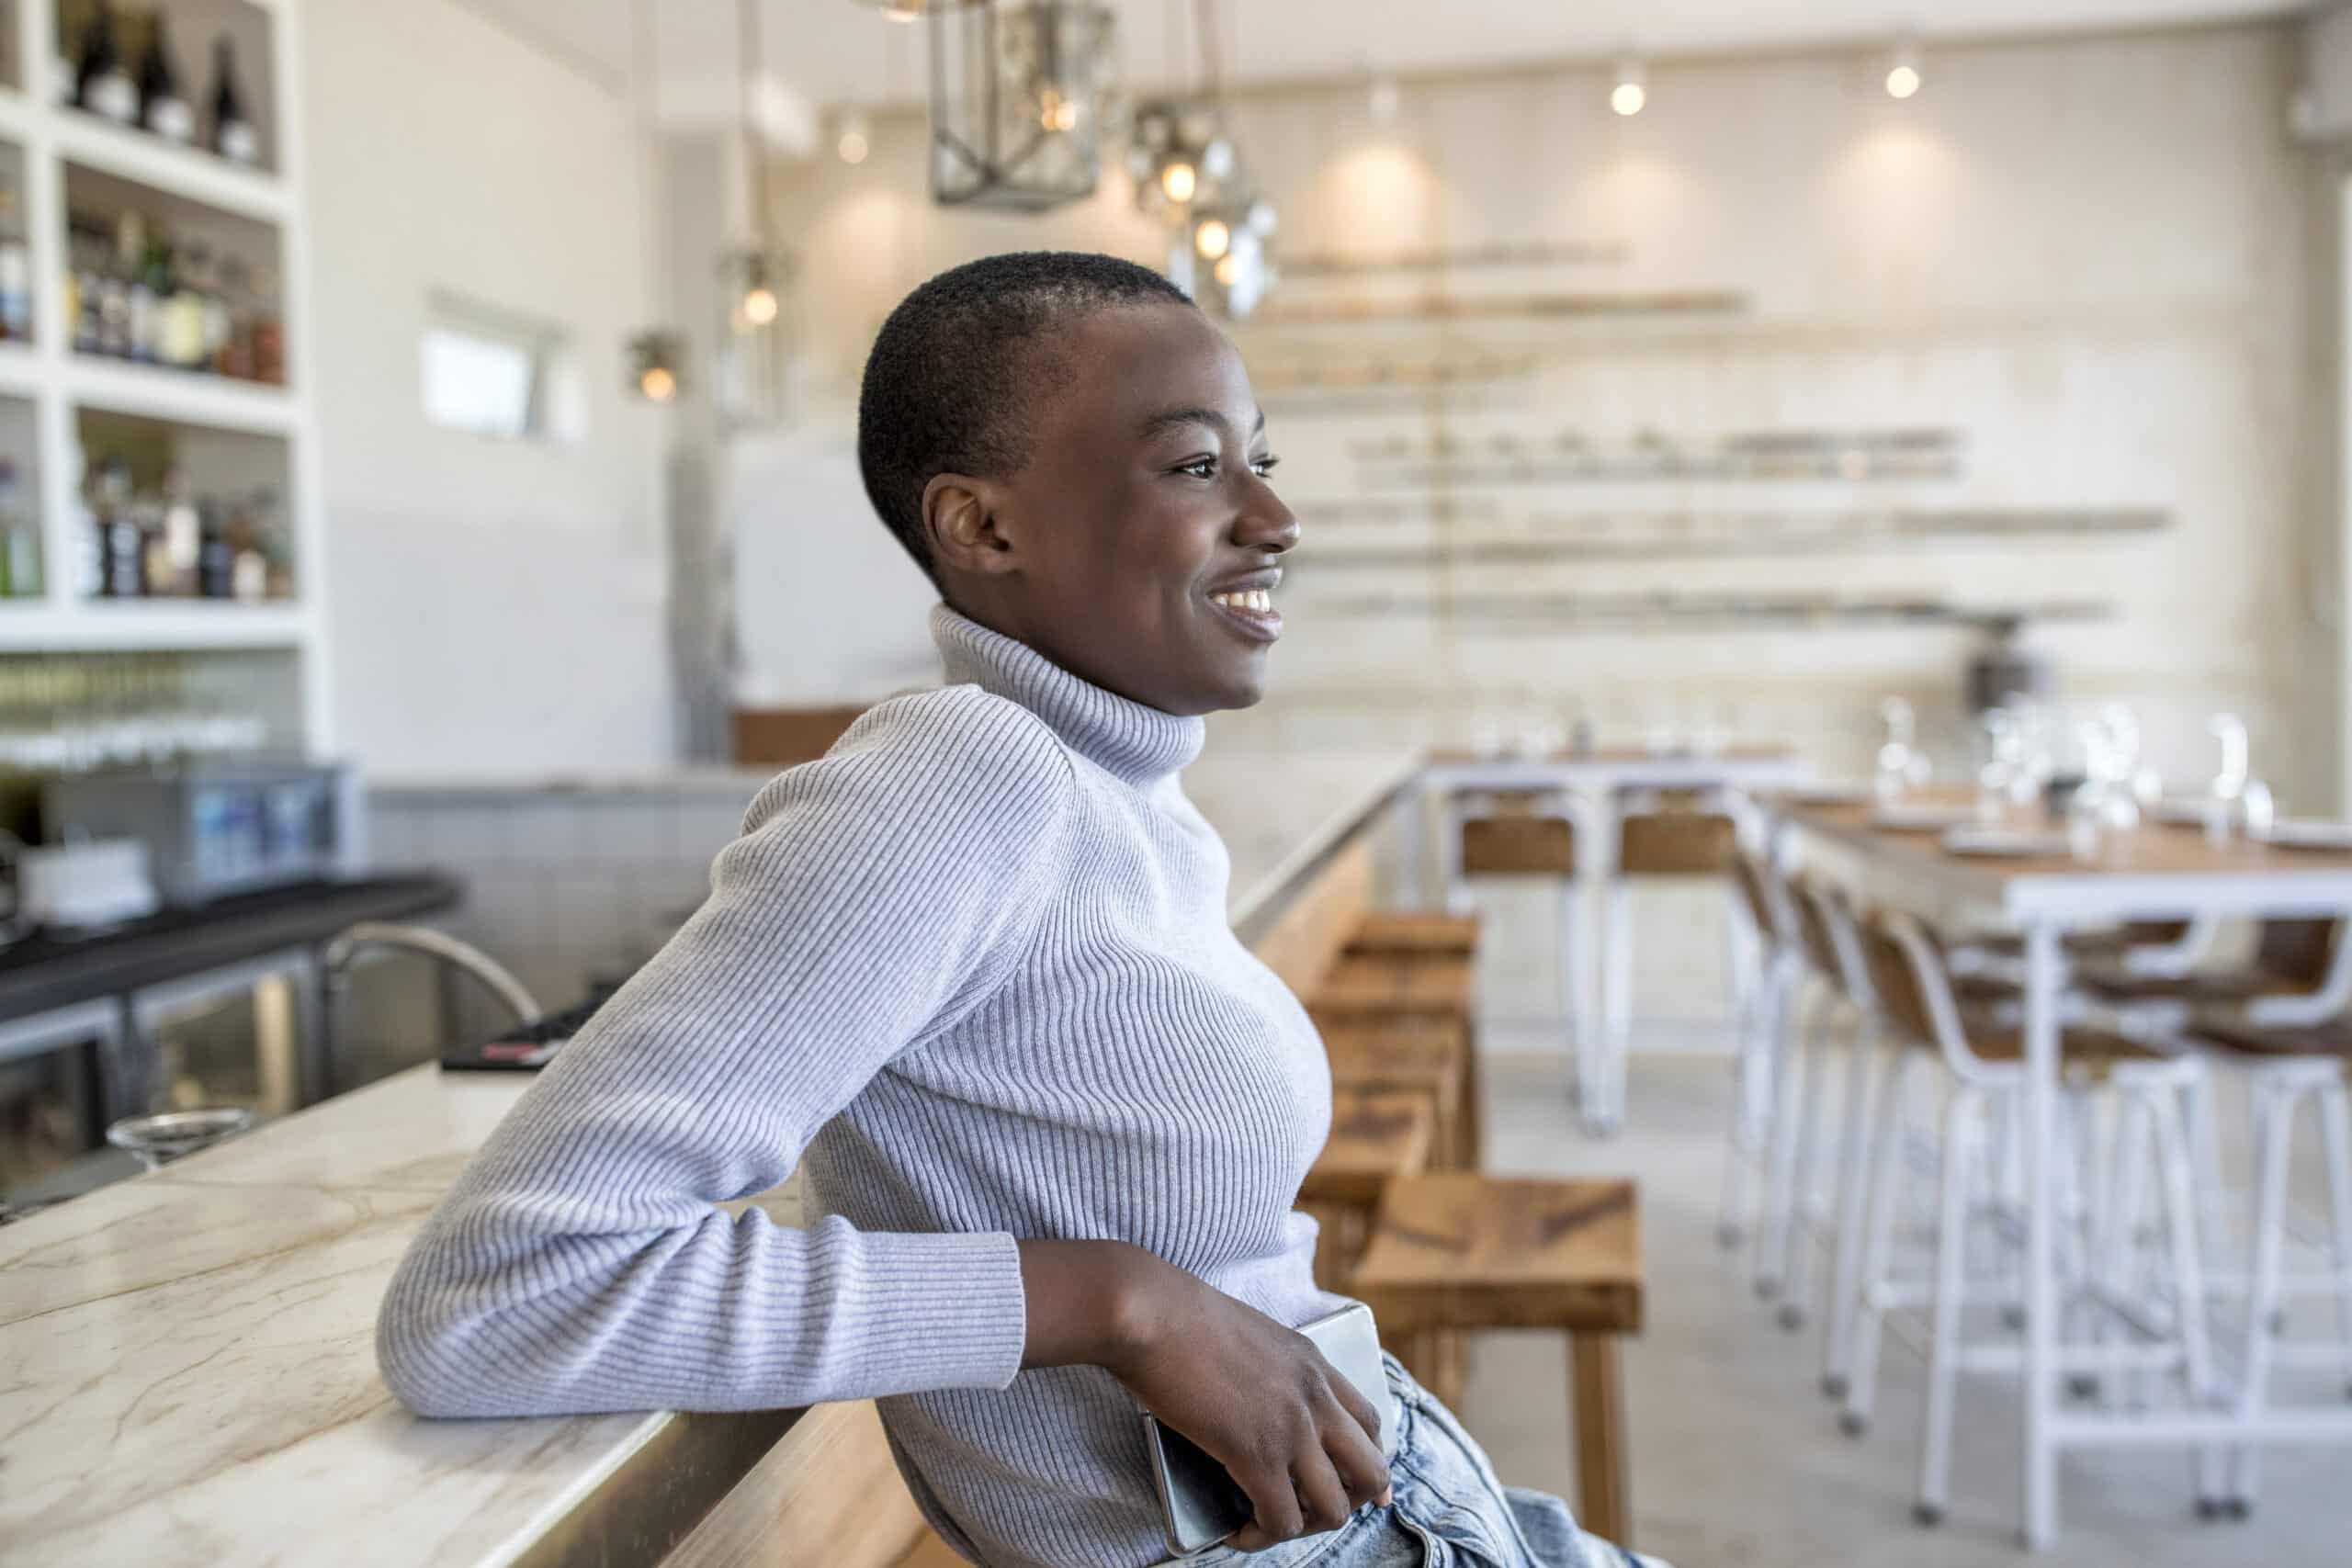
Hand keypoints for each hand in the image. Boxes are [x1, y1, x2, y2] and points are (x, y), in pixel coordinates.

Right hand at [1017, 1241, 1390, 1550]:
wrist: (1151, 1313)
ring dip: (1304, 1527)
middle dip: (1352, 1503)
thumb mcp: (1250, 1334)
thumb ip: (1270, 1370)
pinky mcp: (1257, 1454)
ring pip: (1334, 1509)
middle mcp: (1314, 1396)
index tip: (1359, 1491)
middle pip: (1372, 1471)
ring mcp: (1291, 1428)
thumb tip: (1259, 1406)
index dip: (1369, 1464)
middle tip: (1312, 1513)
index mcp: (1314, 1364)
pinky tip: (1237, 1531)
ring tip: (1267, 1523)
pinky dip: (1261, 1536)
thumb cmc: (1179, 1318)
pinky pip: (1281, 1520)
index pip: (1370, 1423)